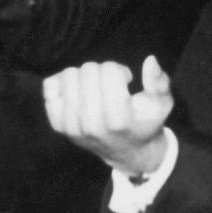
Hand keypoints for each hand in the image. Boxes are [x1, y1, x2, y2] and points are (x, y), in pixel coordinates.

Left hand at [42, 56, 172, 175]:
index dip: (120, 71)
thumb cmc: (144, 122)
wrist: (126, 152)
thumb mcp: (161, 105)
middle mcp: (91, 124)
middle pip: (89, 70)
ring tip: (95, 88)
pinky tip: (78, 91)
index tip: (125, 83)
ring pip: (69, 75)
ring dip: (84, 76)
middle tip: (109, 85)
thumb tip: (150, 60)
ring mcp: (71, 126)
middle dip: (102, 71)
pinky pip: (50, 87)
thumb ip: (159, 83)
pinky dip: (63, 83)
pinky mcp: (57, 124)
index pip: (110, 71)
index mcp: (118, 119)